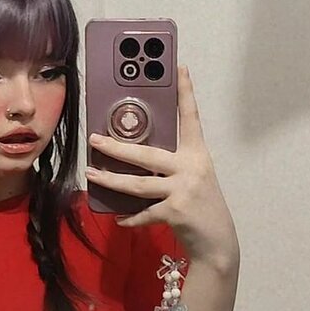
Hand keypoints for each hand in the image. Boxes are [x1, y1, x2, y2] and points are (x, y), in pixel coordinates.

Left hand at [85, 65, 239, 270]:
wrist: (218, 242)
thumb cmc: (201, 205)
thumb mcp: (192, 178)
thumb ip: (171, 165)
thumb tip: (134, 158)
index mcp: (197, 154)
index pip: (190, 118)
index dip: (185, 92)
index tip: (179, 68)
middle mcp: (191, 168)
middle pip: (147, 154)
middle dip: (117, 147)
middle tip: (95, 140)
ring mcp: (183, 190)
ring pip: (138, 184)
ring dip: (111, 180)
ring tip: (91, 174)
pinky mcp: (175, 212)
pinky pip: (143, 213)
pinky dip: (129, 217)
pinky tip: (118, 218)